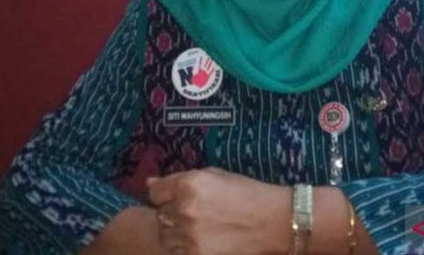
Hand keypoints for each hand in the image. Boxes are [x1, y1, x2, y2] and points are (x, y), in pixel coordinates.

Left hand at [146, 167, 289, 254]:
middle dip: (172, 214)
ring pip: (166, 237)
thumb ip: (179, 179)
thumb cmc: (247, 193)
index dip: (164, 195)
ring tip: (201, 228)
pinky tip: (205, 240)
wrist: (274, 221)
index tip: (176, 197)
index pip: (154, 192)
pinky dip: (186, 248)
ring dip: (177, 233)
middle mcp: (184, 209)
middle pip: (160, 215)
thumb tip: (149, 182)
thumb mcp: (215, 176)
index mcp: (188, 184)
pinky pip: (178, 252)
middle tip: (196, 214)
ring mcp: (189, 236)